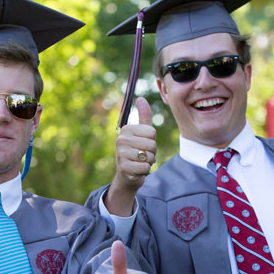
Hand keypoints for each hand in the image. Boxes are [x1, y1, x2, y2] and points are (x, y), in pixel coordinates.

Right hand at [106, 97, 155, 215]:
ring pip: (149, 156)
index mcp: (126, 130)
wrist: (127, 175)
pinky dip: (145, 171)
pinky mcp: (123, 167)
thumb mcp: (141, 134)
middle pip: (152, 144)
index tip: (143, 145)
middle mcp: (121, 140)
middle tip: (141, 156)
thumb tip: (141, 98)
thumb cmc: (137, 152)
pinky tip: (137, 170)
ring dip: (148, 162)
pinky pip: (145, 168)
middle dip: (151, 153)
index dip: (152, 141)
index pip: (152, 132)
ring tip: (139, 163)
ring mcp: (121, 154)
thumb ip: (144, 116)